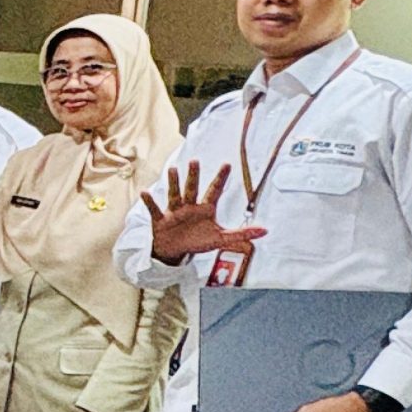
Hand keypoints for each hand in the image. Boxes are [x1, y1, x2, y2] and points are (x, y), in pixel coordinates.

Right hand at [143, 161, 267, 263]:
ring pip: (174, 195)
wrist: (174, 250)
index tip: (227, 164)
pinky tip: (146, 192)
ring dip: (174, 183)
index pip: (214, 191)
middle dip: (194, 176)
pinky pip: (155, 209)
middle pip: (193, 189)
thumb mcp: (221, 238)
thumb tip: (265, 231)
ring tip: (173, 170)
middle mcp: (190, 206)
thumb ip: (242, 233)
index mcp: (205, 209)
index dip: (221, 178)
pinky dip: (150, 202)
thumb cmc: (198, 241)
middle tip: (195, 161)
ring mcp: (174, 211)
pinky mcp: (161, 220)